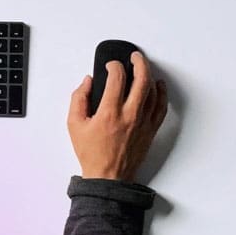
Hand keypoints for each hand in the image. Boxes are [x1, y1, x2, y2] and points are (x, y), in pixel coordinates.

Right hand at [67, 52, 167, 182]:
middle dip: (139, 62)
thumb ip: (78, 99)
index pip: (117, 78)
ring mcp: (143, 122)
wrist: (108, 177)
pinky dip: (161, 93)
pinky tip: (158, 86)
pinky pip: (161, 107)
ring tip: (144, 68)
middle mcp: (129, 115)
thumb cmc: (92, 153)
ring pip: (153, 91)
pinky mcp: (151, 130)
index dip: (114, 66)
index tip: (111, 66)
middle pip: (141, 79)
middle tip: (134, 57)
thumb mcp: (74, 125)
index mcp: (109, 113)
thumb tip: (87, 82)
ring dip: (149, 75)